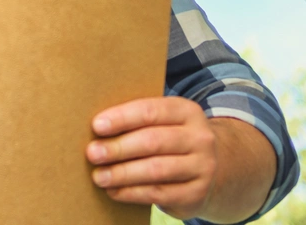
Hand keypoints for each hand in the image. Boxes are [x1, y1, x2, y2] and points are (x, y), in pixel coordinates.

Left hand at [84, 98, 274, 222]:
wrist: (213, 169)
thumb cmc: (172, 140)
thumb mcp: (165, 122)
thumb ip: (139, 121)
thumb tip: (97, 128)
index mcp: (187, 111)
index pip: (151, 111)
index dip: (122, 118)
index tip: (97, 126)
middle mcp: (200, 138)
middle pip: (153, 141)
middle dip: (118, 148)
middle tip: (92, 153)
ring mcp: (202, 167)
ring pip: (156, 170)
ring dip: (122, 174)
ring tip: (99, 176)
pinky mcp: (197, 194)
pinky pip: (159, 193)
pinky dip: (132, 193)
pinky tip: (114, 191)